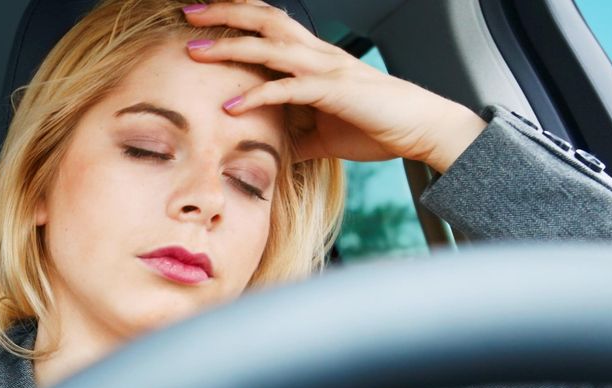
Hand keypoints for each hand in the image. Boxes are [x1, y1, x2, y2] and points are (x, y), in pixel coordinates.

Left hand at [184, 1, 486, 172]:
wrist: (422, 130)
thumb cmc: (378, 126)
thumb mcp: (323, 133)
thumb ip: (294, 135)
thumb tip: (271, 149)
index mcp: (315, 58)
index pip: (270, 26)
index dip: (237, 16)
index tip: (202, 18)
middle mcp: (318, 54)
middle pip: (265, 20)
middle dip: (225, 14)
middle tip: (189, 14)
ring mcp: (326, 69)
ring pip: (271, 46)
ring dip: (230, 47)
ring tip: (195, 51)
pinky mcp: (333, 92)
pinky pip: (288, 89)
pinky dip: (257, 96)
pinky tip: (230, 107)